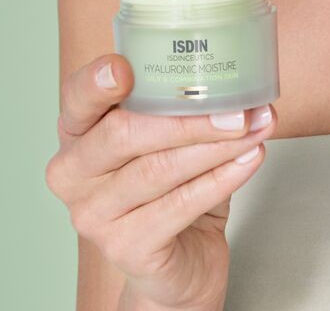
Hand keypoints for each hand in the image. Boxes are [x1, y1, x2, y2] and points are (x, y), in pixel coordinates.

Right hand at [44, 53, 277, 310]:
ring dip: (215, 147)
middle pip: (123, 134)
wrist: (180, 260)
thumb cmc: (172, 184)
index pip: (76, 98)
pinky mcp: (125, 248)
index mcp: (77, 132)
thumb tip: (243, 74)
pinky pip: (179, 206)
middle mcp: (73, 173)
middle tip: (238, 109)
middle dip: (187, 118)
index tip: (125, 68)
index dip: (95, 83)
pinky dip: (221, 179)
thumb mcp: (169, 136)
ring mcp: (94, 215)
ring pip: (157, 170)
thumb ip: (185, 104)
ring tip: (255, 129)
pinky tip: (250, 159)